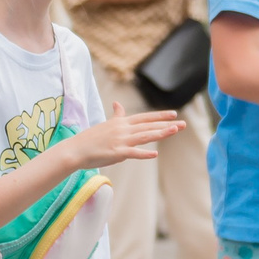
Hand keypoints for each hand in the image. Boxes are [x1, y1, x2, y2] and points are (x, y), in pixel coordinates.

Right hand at [65, 103, 184, 169]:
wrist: (75, 150)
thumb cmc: (90, 139)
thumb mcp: (105, 124)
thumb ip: (116, 116)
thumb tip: (118, 104)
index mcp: (121, 123)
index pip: (144, 117)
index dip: (159, 115)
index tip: (173, 114)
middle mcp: (122, 129)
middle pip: (148, 125)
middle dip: (166, 124)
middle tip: (182, 124)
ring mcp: (120, 141)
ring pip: (144, 136)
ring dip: (160, 133)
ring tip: (174, 131)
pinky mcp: (116, 153)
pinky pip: (132, 153)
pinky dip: (143, 154)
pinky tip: (154, 154)